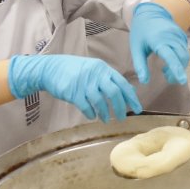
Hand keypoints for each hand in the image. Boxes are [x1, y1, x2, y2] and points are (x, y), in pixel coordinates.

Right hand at [8, 54, 141, 121]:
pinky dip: (91, 113)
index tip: (138, 109)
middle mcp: (95, 75)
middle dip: (120, 107)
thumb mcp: (94, 69)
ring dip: (105, 113)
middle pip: (114, 93)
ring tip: (107, 119)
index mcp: (102, 68)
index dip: (131, 98)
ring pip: (100, 101)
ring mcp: (83, 83)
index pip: (122, 83)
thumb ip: (109, 79)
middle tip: (123, 118)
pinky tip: (93, 116)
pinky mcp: (72, 92)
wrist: (50, 68)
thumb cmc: (74, 70)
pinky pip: (86, 107)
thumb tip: (128, 91)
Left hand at [129, 2, 189, 84]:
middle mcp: (172, 37)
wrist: (150, 13)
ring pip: (185, 55)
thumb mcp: (136, 48)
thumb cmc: (141, 32)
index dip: (176, 69)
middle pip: (182, 57)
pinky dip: (180, 59)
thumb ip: (140, 65)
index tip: (182, 80)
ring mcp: (179, 35)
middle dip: (178, 71)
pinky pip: (185, 50)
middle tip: (167, 78)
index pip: (170, 57)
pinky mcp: (182, 36)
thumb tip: (144, 81)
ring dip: (179, 66)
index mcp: (158, 40)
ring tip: (166, 71)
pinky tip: (171, 62)